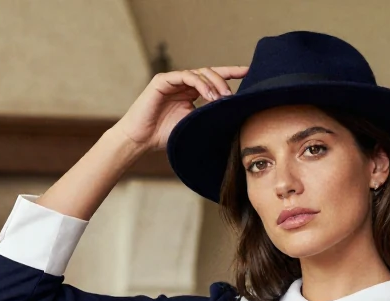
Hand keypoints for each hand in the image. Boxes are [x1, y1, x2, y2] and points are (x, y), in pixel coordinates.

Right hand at [110, 66, 248, 153]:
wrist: (140, 140)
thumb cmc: (164, 136)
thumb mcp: (193, 125)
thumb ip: (208, 116)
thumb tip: (233, 116)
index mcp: (191, 92)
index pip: (214, 79)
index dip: (231, 73)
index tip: (249, 72)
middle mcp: (183, 83)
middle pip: (209, 73)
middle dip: (223, 81)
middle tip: (232, 96)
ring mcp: (172, 80)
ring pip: (199, 72)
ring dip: (213, 83)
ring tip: (221, 97)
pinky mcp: (162, 80)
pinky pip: (185, 75)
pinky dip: (199, 83)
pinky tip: (208, 95)